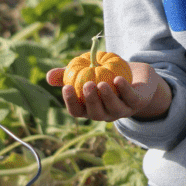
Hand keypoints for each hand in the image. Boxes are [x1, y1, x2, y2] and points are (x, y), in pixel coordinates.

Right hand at [46, 61, 170, 121]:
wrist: (136, 76)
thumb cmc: (105, 74)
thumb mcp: (86, 72)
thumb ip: (68, 74)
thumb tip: (48, 76)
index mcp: (90, 108)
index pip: (77, 111)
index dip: (71, 102)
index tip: (67, 87)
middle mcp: (105, 113)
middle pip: (95, 113)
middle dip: (90, 101)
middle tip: (87, 85)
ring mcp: (122, 110)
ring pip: (113, 109)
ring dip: (107, 97)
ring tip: (101, 83)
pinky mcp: (137, 103)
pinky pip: (131, 99)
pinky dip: (124, 89)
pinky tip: (118, 79)